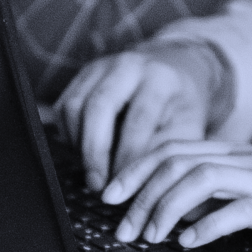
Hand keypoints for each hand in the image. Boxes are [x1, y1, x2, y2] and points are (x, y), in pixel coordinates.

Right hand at [58, 45, 221, 189]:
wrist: (176, 68)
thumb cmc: (181, 107)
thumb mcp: (187, 128)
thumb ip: (164, 153)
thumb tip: (138, 184)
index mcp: (160, 78)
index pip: (137, 120)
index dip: (127, 157)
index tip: (123, 185)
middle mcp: (128, 66)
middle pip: (98, 107)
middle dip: (94, 152)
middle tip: (97, 185)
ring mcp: (102, 66)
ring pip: (74, 106)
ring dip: (78, 145)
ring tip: (91, 173)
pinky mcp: (83, 73)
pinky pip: (63, 106)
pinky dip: (68, 135)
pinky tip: (83, 155)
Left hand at [102, 142, 251, 249]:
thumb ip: (219, 193)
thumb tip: (176, 208)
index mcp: (236, 153)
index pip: (172, 147)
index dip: (134, 169)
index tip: (109, 196)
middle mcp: (245, 159)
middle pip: (175, 161)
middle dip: (138, 194)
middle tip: (120, 227)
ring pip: (197, 180)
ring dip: (164, 209)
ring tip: (151, 237)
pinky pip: (236, 209)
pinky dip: (206, 225)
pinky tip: (190, 242)